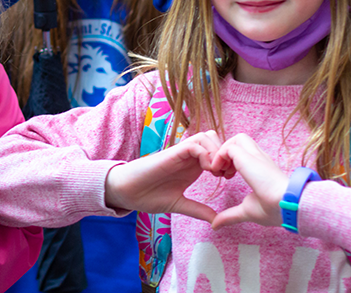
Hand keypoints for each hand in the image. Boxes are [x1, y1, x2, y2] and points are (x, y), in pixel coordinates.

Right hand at [105, 131, 228, 223]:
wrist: (127, 192)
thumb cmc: (148, 195)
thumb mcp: (178, 204)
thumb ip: (197, 209)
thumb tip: (215, 220)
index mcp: (191, 166)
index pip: (215, 151)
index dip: (226, 161)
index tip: (229, 179)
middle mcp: (188, 156)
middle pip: (213, 138)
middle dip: (224, 153)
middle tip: (226, 173)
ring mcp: (180, 153)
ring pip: (206, 137)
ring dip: (216, 151)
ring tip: (216, 172)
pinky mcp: (172, 153)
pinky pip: (193, 144)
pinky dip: (205, 153)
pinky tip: (206, 170)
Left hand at [210, 134, 287, 229]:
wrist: (289, 206)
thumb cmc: (275, 210)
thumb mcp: (247, 211)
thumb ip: (230, 215)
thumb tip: (215, 226)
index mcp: (261, 168)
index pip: (246, 151)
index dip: (232, 160)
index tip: (226, 177)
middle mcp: (260, 158)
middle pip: (241, 140)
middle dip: (227, 151)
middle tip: (222, 172)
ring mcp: (255, 155)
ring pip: (237, 139)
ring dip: (224, 152)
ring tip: (220, 171)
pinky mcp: (248, 156)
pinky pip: (229, 147)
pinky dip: (220, 156)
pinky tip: (219, 172)